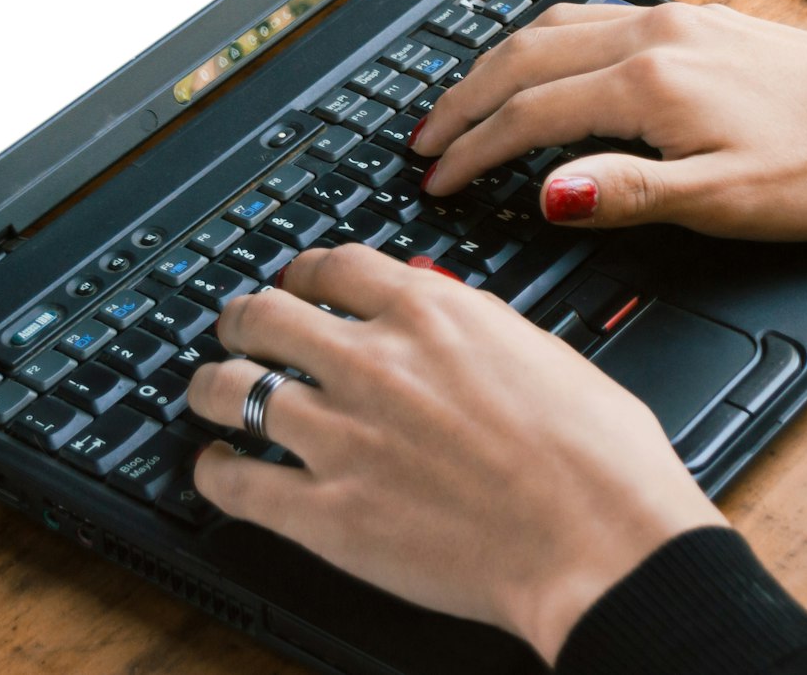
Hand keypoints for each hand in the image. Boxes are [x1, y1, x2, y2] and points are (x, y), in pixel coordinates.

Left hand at [186, 245, 723, 662]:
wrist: (599, 541)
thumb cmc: (598, 456)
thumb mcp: (542, 349)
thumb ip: (476, 326)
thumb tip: (449, 315)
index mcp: (431, 314)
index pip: (333, 266)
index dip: (304, 272)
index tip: (300, 283)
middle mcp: (373, 362)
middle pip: (266, 315)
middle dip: (244, 319)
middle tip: (240, 328)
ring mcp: (340, 437)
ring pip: (231, 390)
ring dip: (210, 387)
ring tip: (207, 392)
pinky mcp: (326, 515)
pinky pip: (236, 482)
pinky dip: (214, 473)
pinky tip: (216, 470)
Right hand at [413, 1, 806, 237]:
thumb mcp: (724, 201)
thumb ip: (627, 193)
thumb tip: (544, 191)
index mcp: (649, 82)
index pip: (528, 115)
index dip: (472, 152)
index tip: (436, 181)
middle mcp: (653, 36)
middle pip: (523, 56)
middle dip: (463, 100)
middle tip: (422, 141)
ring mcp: (675, 21)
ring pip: (553, 27)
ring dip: (496, 66)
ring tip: (461, 104)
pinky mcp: (697, 21)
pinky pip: (590, 19)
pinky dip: (541, 43)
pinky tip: (542, 64)